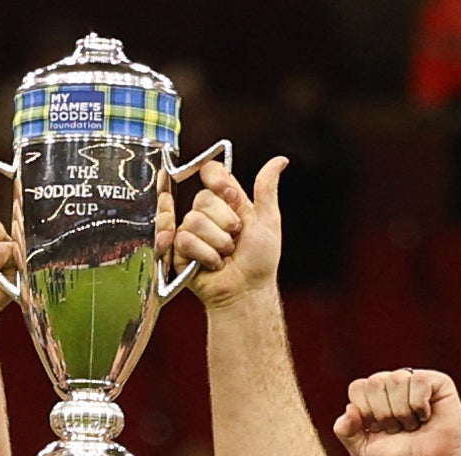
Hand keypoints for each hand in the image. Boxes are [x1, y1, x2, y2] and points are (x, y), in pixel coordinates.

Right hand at [174, 157, 286, 309]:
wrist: (247, 291)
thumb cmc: (260, 261)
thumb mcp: (268, 220)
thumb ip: (266, 188)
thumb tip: (280, 160)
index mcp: (227, 201)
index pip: (211, 172)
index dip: (218, 181)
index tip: (232, 197)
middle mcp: (206, 213)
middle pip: (202, 199)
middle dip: (225, 223)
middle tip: (235, 240)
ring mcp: (191, 231)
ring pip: (194, 221)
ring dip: (217, 243)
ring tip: (225, 255)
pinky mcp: (180, 250)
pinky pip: (184, 240)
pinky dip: (205, 255)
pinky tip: (213, 264)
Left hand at [333, 368, 460, 455]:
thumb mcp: (362, 451)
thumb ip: (344, 430)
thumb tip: (350, 408)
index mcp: (373, 397)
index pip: (358, 387)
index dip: (366, 412)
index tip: (380, 430)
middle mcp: (393, 384)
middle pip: (375, 382)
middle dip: (384, 414)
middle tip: (398, 430)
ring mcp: (415, 382)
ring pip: (397, 380)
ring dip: (403, 412)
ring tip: (413, 426)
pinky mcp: (438, 382)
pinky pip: (419, 381)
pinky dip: (420, 405)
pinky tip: (426, 417)